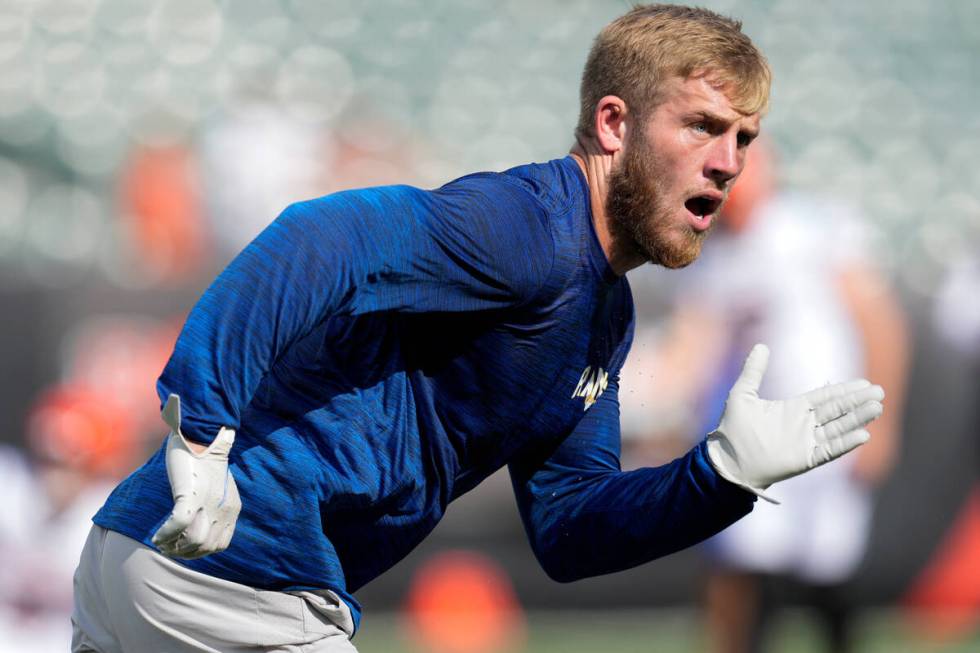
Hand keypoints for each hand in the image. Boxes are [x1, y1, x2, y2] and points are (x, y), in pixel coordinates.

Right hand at [151, 394, 240, 557]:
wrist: (202, 435)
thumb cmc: (206, 458)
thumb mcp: (218, 485)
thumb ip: (215, 504)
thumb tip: (202, 519)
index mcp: (232, 508)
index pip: (220, 544)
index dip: (200, 552)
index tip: (183, 548)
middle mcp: (224, 508)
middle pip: (206, 547)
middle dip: (184, 553)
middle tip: (168, 548)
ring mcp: (209, 502)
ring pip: (194, 541)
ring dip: (173, 547)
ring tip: (161, 543)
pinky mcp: (191, 494)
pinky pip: (178, 524)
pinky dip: (165, 534)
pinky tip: (156, 536)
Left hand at [706, 344, 883, 502]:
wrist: (726, 460)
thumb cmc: (733, 429)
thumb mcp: (742, 394)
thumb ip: (753, 371)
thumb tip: (761, 345)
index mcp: (793, 409)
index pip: (825, 397)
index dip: (844, 390)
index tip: (864, 383)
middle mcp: (804, 425)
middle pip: (837, 410)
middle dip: (857, 401)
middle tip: (879, 392)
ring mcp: (806, 442)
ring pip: (838, 428)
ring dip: (857, 419)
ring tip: (876, 408)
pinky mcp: (805, 459)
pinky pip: (829, 450)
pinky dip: (845, 443)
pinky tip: (863, 435)